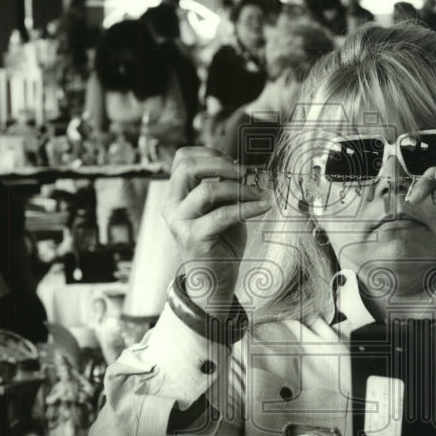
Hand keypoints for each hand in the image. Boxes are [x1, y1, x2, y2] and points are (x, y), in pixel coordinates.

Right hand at [163, 146, 271, 312]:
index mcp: (176, 195)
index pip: (183, 159)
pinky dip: (247, 207)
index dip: (211, 154)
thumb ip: (225, 188)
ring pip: (206, 189)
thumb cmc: (220, 242)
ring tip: (258, 193)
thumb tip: (244, 168)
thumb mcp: (221, 208)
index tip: (236, 164)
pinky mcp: (194, 238)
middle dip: (221, 163)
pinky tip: (263, 206)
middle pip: (188, 167)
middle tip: (246, 173)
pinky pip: (223, 214)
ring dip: (239, 187)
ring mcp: (180, 222)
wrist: (213, 281)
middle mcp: (172, 206)